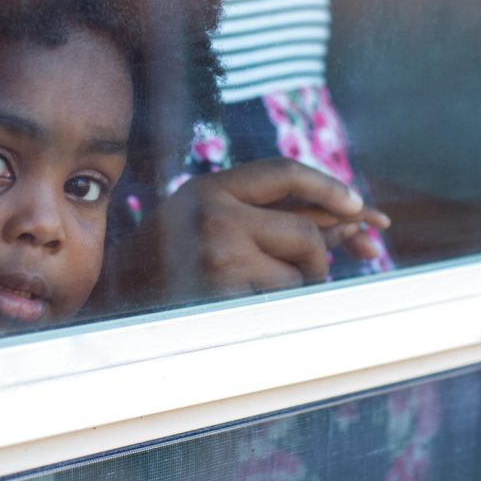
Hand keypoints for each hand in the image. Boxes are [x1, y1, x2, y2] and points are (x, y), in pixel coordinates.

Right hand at [157, 158, 389, 296]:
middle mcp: (214, 216)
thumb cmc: (178, 252)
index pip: (284, 172)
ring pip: (298, 274)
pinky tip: (246, 304)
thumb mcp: (213, 214)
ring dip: (294, 286)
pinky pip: (282, 303)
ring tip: (255, 287)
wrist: (123, 293)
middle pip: (304, 231)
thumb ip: (274, 211)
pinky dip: (278, 307)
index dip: (329, 186)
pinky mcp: (224, 296)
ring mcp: (219, 257)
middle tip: (315, 270)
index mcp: (211, 187)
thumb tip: (357, 220)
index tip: (358, 205)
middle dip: (320, 255)